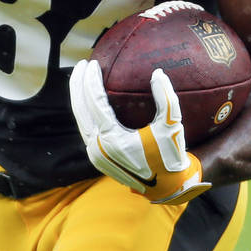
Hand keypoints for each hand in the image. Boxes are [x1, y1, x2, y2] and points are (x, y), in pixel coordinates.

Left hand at [69, 59, 210, 204]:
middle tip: (82, 63)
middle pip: (79, 109)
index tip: (94, 63)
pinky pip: (85, 129)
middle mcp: (98, 147)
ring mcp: (94, 154)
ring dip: (78, 97)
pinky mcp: (96, 157)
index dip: (91, 81)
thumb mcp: (172, 126)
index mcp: (112, 138)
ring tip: (81, 77)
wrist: (166, 187)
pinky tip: (88, 99)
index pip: (95, 103)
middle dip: (77, 84)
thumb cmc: (169, 155)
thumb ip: (166, 98)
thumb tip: (158, 73)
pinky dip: (85, 112)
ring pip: (79, 119)